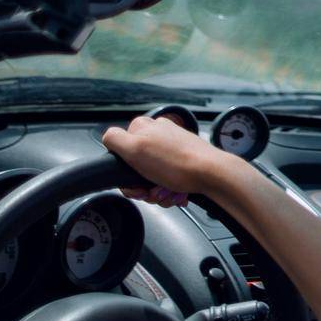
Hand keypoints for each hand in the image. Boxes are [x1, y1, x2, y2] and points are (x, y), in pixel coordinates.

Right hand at [101, 115, 230, 206]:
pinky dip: (171, 190)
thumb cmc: (176, 164)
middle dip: (143, 186)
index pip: (120, 153)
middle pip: (137, 168)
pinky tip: (177, 193)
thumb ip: (115, 139)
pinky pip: (169, 180)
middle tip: (152, 192)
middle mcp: (159, 134)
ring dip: (158, 191)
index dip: (123, 172)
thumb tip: (108, 137)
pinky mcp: (185, 160)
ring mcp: (172, 147)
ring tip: (168, 193)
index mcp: (144, 127)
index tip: (133, 183)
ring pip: (152, 177)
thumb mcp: (135, 149)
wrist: (212, 174)